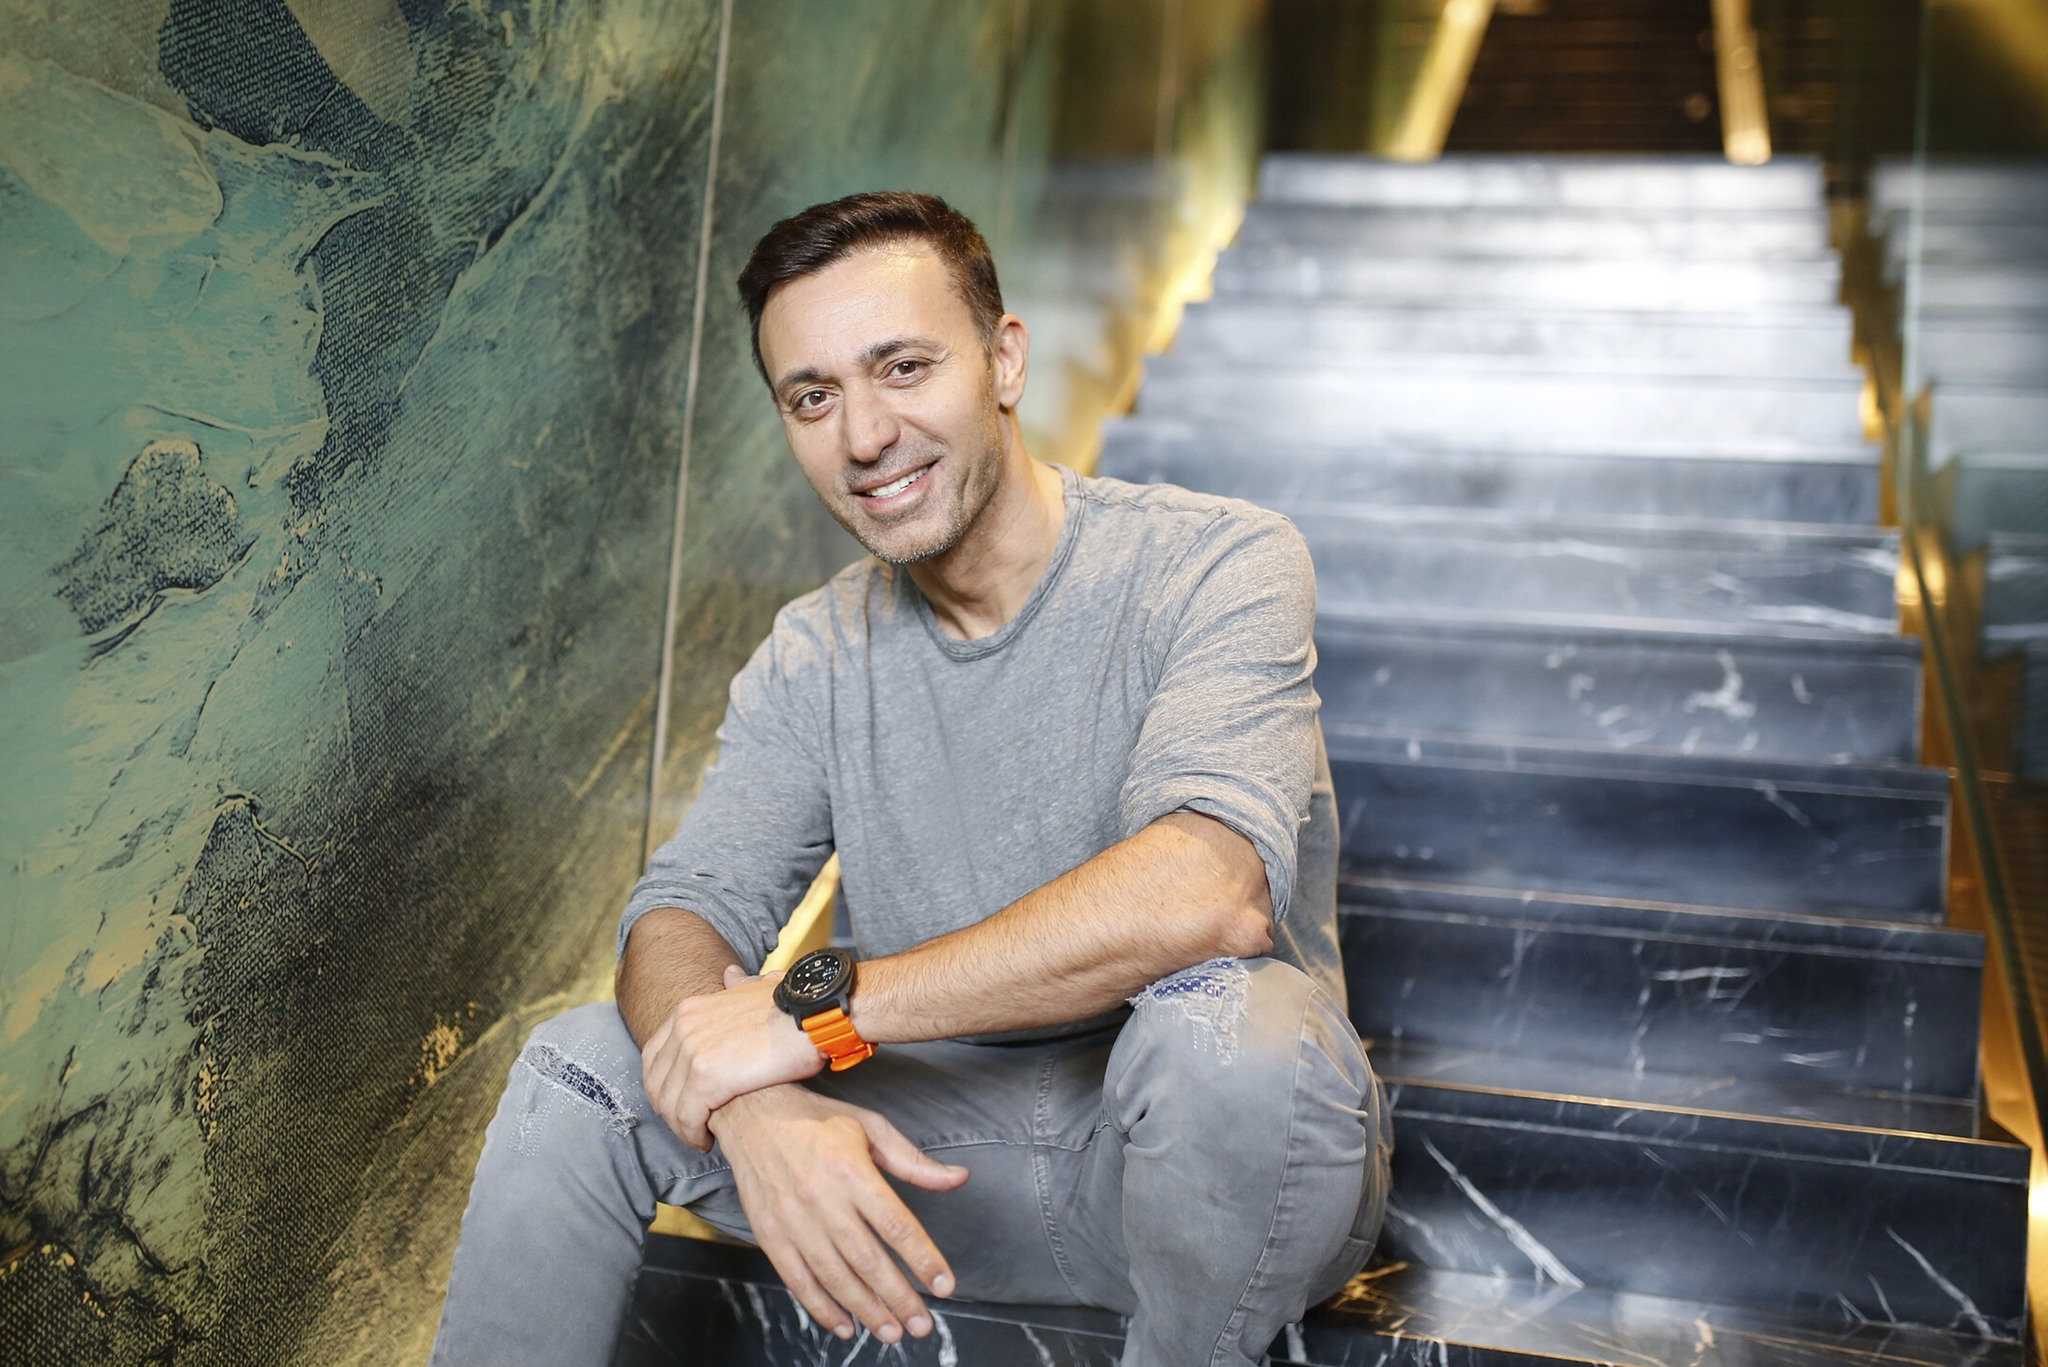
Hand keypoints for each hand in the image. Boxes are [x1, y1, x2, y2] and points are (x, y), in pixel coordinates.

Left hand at [642, 965, 825, 1149]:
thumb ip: (739, 986)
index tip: (683, 1105)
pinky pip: (687, 1117)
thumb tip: (730, 976)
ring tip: (702, 1139)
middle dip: (671, 1112)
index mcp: (689, 1011)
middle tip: (692, 1128)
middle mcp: (683, 1028)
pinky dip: (694, 1134)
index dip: (665, 1088)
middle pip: (657, 1084)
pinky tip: (708, 1141)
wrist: (817, 1015)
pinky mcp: (707, 1078)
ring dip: (682, 1128)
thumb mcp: (760, 988)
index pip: (655, 1058)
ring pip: (670, 1105)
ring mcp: (692, 1052)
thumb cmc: (796, 1007)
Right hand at [710, 1085, 968, 1343]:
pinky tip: (843, 1325)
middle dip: (899, 1298)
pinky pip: (797, 1279)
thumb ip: (913, 1161)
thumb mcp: (871, 1127)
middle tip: (922, 1325)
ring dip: (865, 1309)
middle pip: (868, 1259)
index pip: (896, 1225)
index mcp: (852, 1171)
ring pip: (834, 1276)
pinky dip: (820, 1307)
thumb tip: (958, 1178)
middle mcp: (823, 1199)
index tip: (945, 1285)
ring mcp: (793, 1220)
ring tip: (890, 1331)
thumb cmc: (817, 1119)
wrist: (751, 1112)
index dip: (924, 1260)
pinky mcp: (769, 1233)